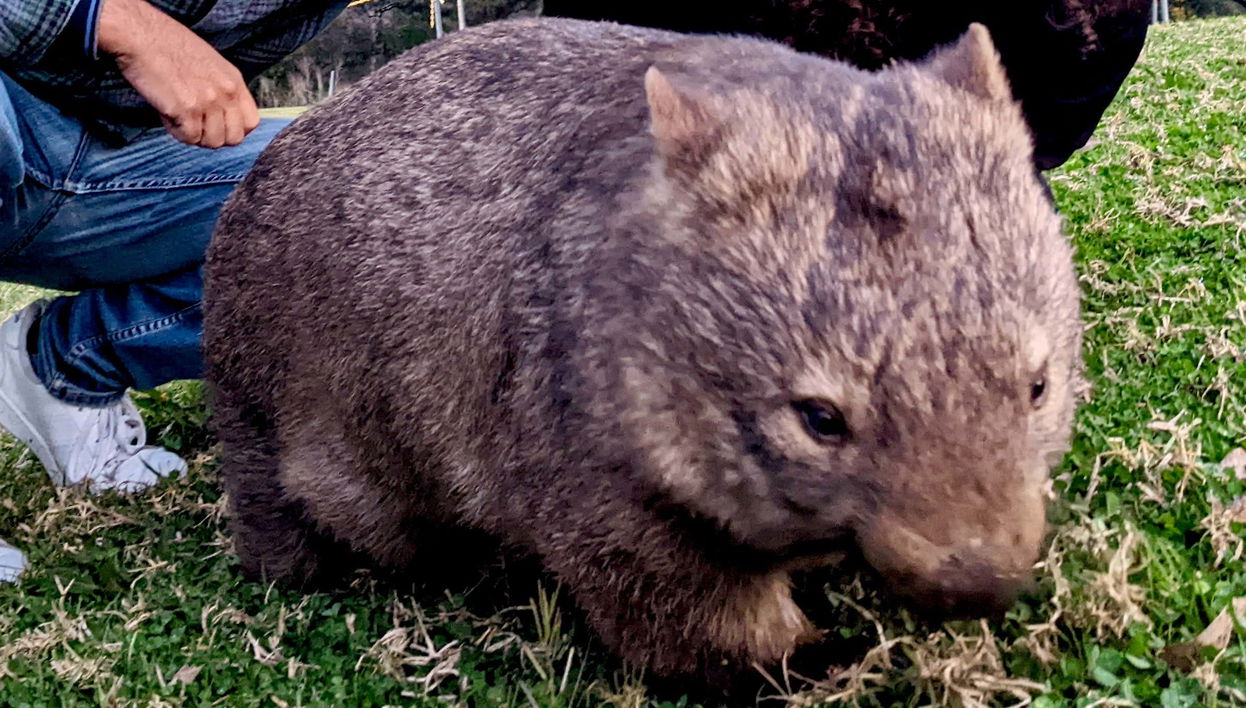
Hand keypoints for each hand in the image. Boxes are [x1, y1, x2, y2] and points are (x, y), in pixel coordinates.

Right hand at [97, 0, 259, 147]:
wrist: (140, 36)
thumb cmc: (168, 47)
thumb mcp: (210, 65)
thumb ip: (222, 90)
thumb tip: (222, 117)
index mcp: (234, 81)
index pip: (251, 122)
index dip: (234, 130)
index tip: (217, 126)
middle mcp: (226, 92)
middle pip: (234, 138)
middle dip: (213, 136)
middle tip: (194, 123)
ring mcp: (208, 102)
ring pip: (212, 142)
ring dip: (193, 134)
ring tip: (178, 114)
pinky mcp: (187, 110)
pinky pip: (189, 138)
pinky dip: (176, 131)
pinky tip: (167, 112)